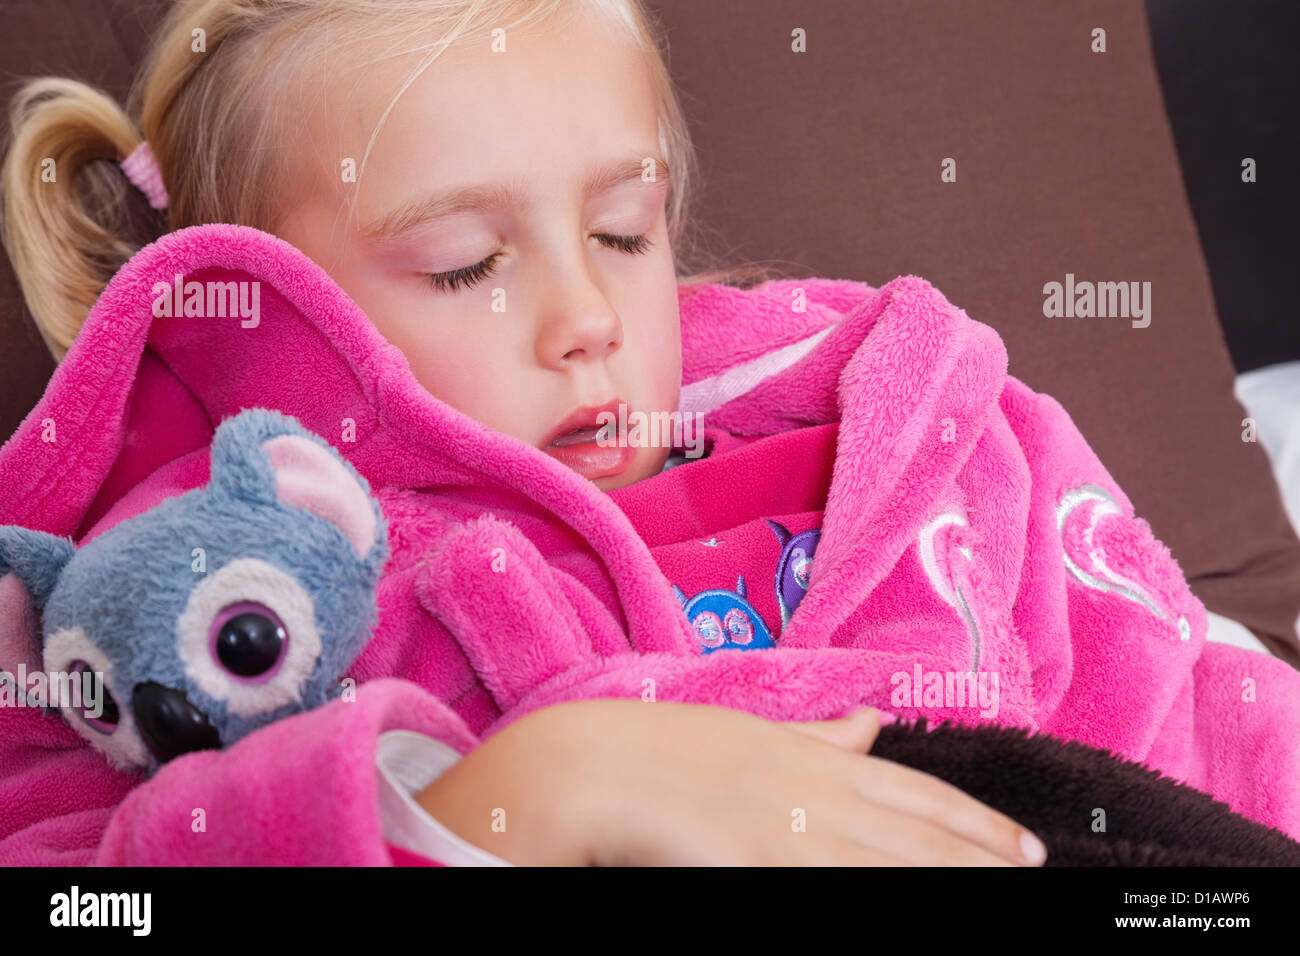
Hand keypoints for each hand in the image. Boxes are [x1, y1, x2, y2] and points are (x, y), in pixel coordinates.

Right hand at [416, 697, 1047, 865]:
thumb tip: (869, 720)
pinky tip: (914, 904)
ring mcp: (792, 829)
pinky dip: (883, 885)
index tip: (1022, 844)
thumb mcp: (748, 733)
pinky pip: (841, 882)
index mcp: (811, 756)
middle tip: (1035, 871)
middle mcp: (814, 790)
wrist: (590, 766)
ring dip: (949, 873)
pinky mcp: (764, 863)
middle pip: (916, 830)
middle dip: (980, 852)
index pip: (914, 789)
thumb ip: (817, 735)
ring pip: (892, 859)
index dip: (973, 820)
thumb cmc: (661, 749)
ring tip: (1002, 890)